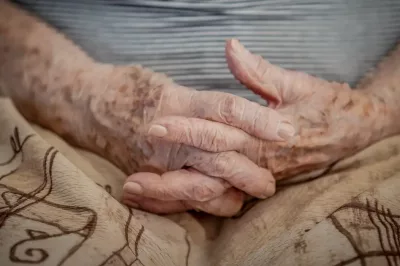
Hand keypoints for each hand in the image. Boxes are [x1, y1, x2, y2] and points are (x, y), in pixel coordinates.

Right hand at [74, 63, 292, 215]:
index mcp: (179, 103)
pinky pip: (176, 200)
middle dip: (249, 172)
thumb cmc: (131, 89)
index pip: (227, 111)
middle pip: (220, 156)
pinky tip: (220, 205)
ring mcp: (158, 159)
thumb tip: (240, 118)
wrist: (86, 103)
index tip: (287, 130)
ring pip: (201, 185)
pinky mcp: (147, 176)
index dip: (259, 120)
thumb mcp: (169, 86)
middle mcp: (171, 135)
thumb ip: (203, 103)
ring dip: (228, 194)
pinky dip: (199, 205)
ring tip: (249, 197)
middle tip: (270, 181)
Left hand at [128, 39, 390, 215]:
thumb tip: (231, 47)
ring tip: (136, 193)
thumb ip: (260, 72)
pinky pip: (216, 200)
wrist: (353, 131)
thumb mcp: (297, 85)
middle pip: (207, 177)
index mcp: (266, 140)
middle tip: (131, 176)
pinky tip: (159, 199)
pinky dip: (187, 202)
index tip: (156, 127)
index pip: (220, 137)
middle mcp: (258, 165)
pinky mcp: (252, 184)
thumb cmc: (326, 106)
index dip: (187, 132)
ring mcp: (254, 178)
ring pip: (208, 196)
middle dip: (168, 177)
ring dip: (171, 197)